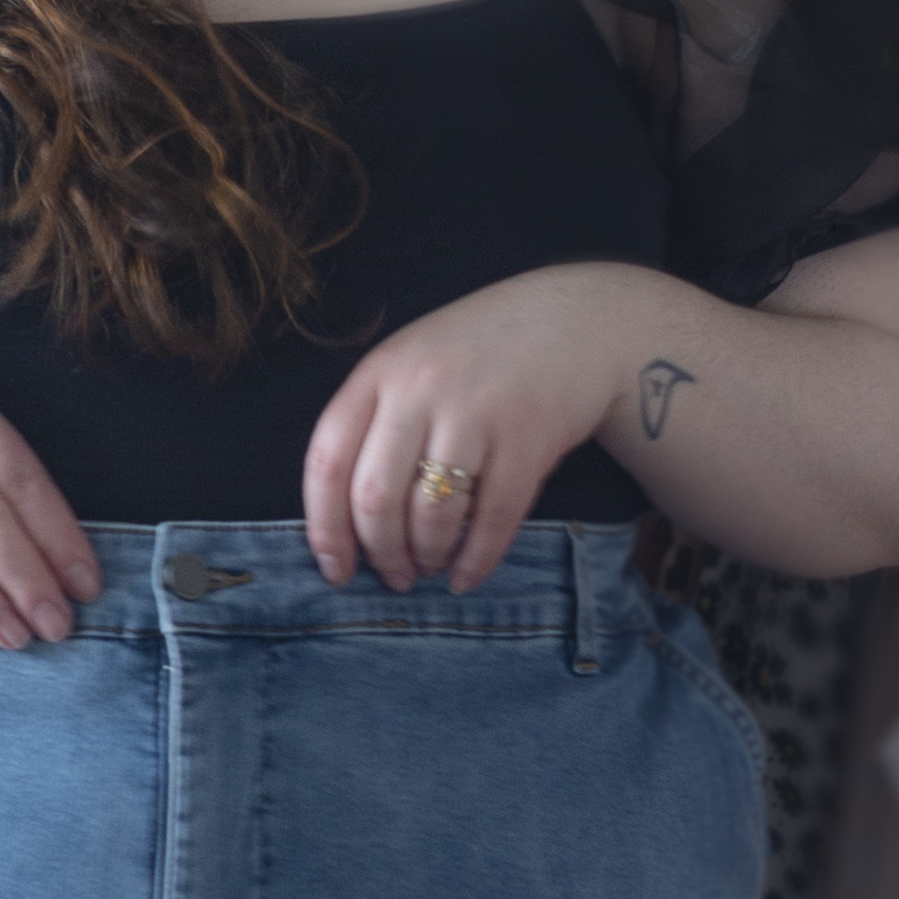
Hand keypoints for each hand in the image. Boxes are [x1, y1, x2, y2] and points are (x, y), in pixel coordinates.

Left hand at [303, 264, 648, 594]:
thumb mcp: (412, 364)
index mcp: (379, 373)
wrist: (572, 321)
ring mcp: (475, 412)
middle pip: (376, 498)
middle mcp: (421, 390)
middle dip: (381, 554)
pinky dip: (476, 561)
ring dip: (428, 557)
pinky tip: (467, 576)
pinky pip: (492, 519)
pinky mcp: (527, 438)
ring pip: (432, 515)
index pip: (328, 462)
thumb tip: (346, 522)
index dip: (325, 528)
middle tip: (394, 577)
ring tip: (431, 566)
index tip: (335, 570)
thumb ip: (376, 423)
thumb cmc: (479, 354)